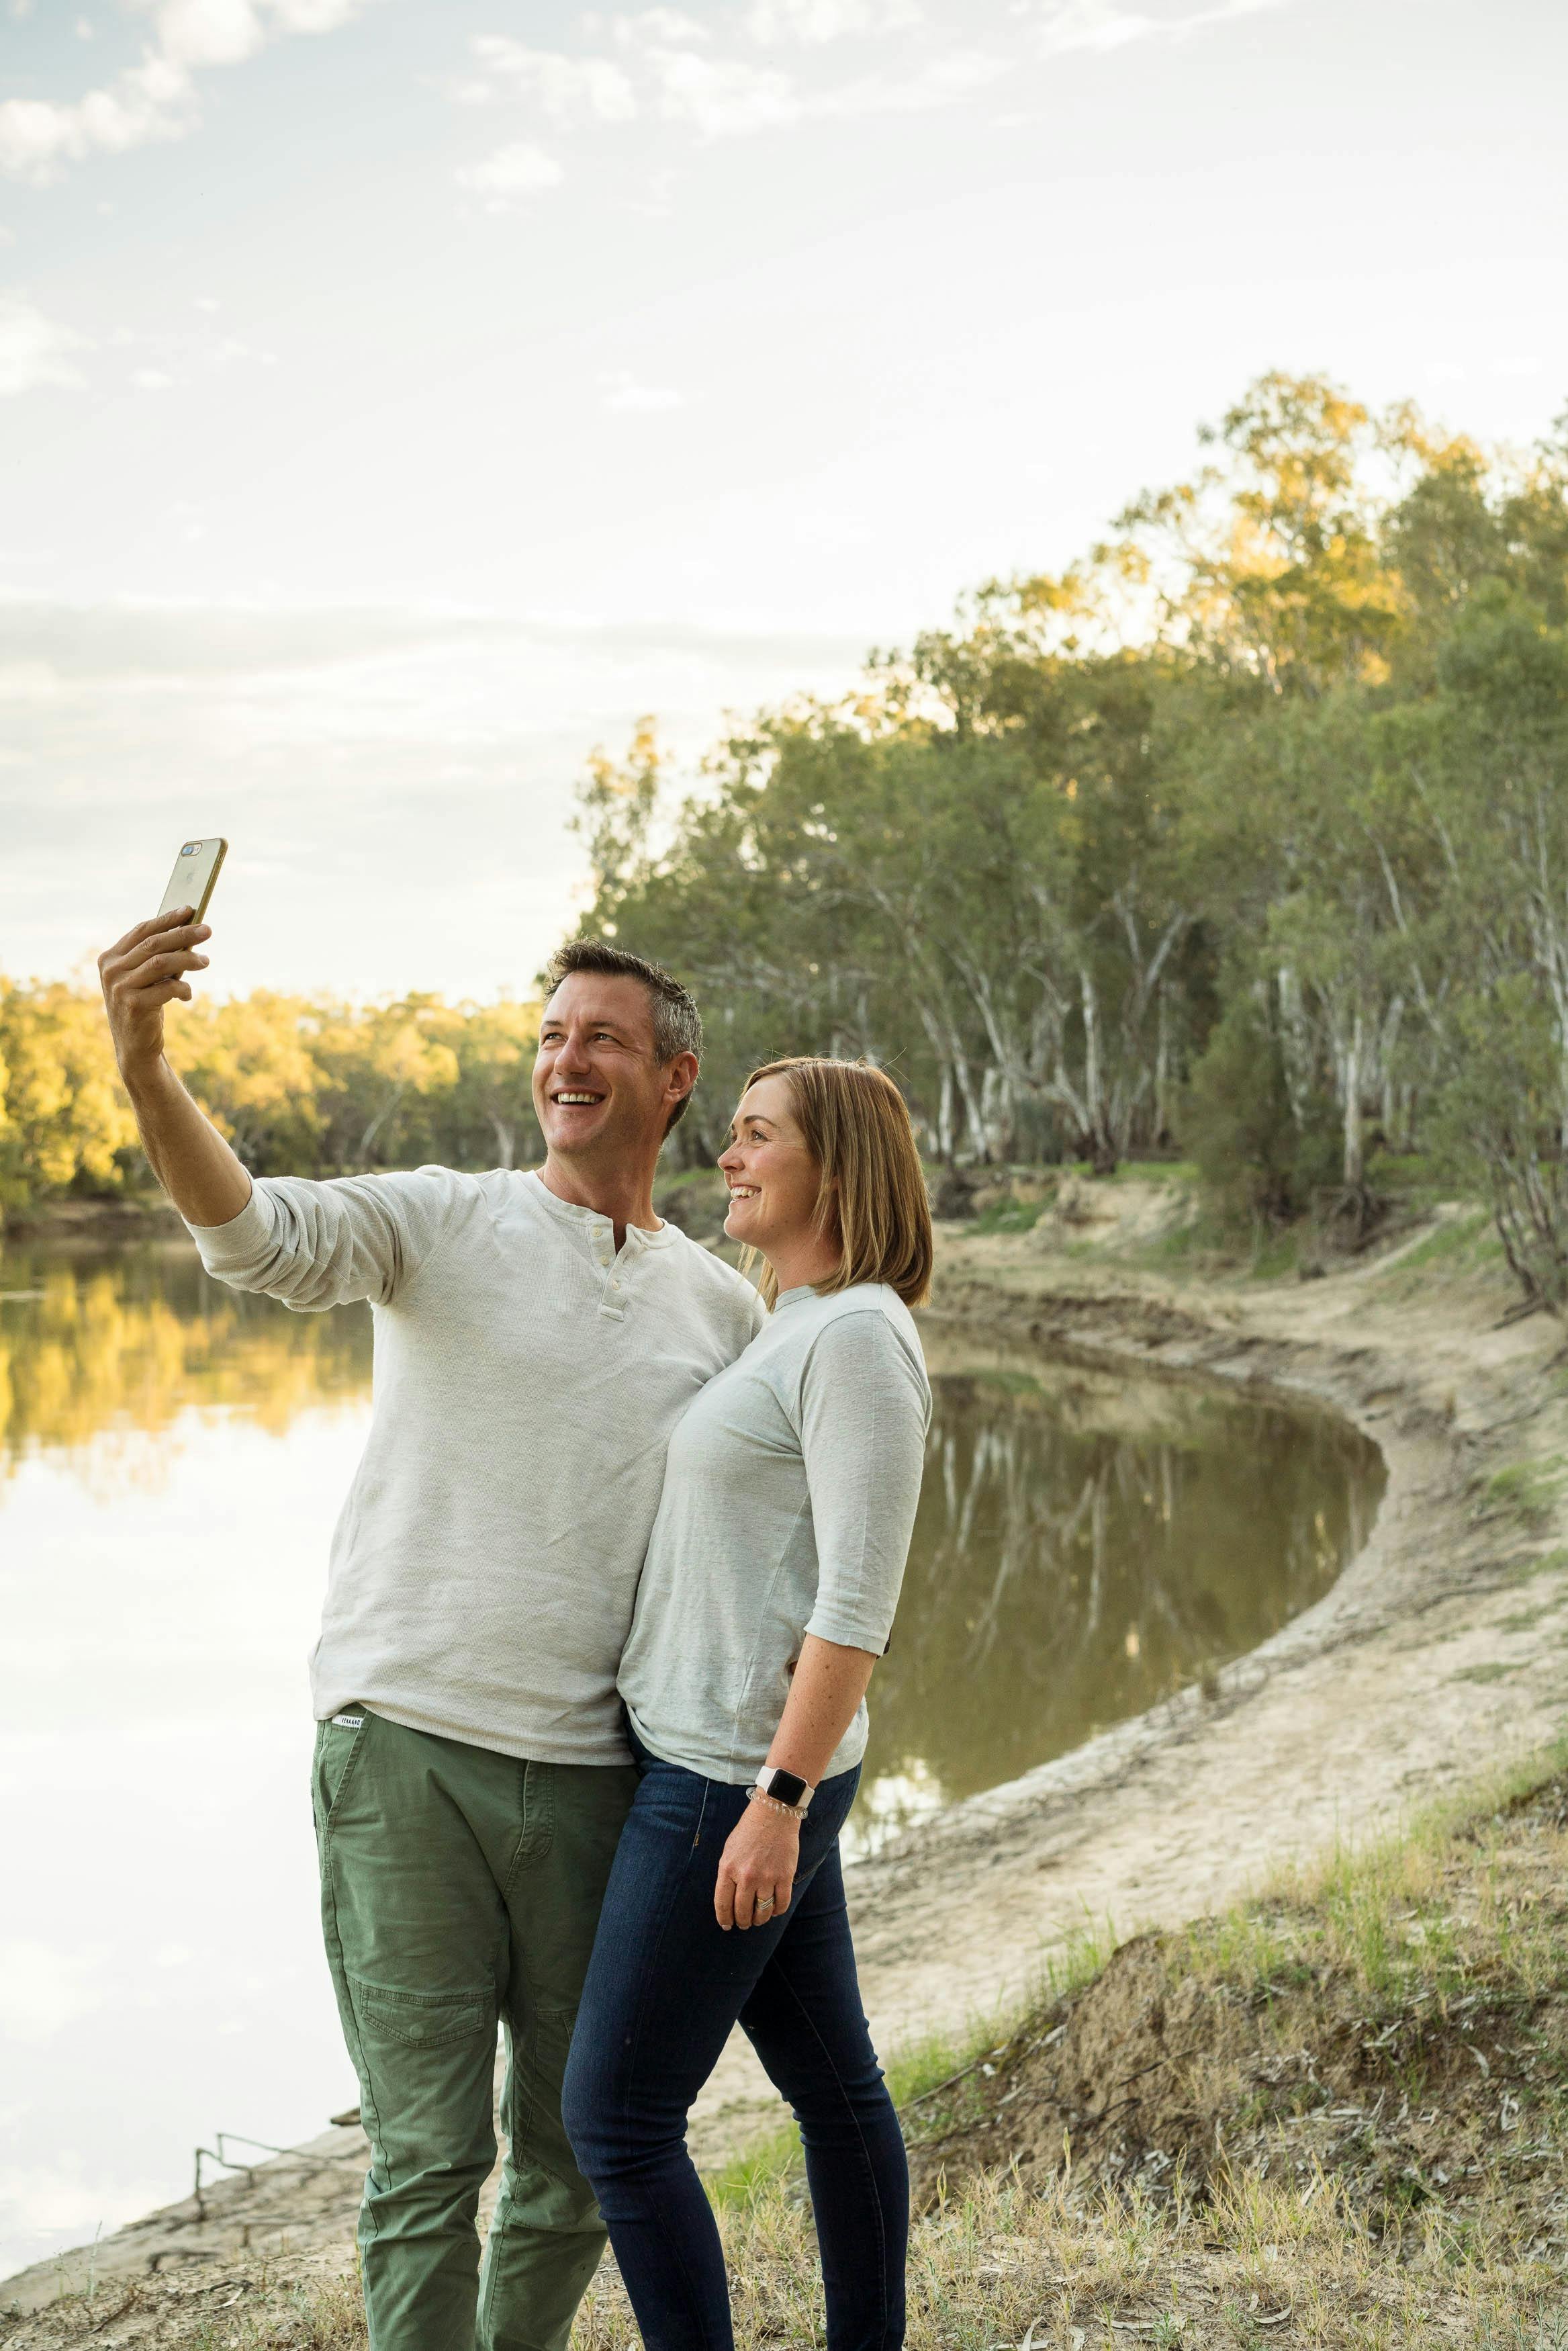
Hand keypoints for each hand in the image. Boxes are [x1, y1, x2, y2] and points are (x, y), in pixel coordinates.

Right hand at [98, 909, 211, 1084]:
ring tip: (206, 961)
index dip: (166, 920)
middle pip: (154, 944)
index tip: (190, 910)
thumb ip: (156, 957)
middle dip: (184, 934)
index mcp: (109, 958)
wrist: (135, 1047)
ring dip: (189, 959)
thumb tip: (189, 931)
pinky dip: (183, 988)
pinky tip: (188, 995)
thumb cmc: (145, 1006)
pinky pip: (167, 988)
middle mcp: (111, 970)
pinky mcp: (132, 1005)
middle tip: (208, 930)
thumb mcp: (145, 979)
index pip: (141, 931)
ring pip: (162, 962)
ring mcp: (119, 987)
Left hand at [714, 1798, 798, 1930]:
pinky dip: (777, 1911)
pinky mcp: (785, 1876)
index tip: (727, 1925)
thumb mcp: (729, 1851)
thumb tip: (729, 1901)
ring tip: (759, 1918)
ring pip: (763, 1912)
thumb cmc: (749, 1831)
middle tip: (745, 1923)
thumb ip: (728, 1875)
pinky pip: (781, 1904)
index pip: (723, 1904)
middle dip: (743, 1922)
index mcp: (728, 1869)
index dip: (724, 1919)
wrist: (773, 1813)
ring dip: (760, 1919)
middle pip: (743, 1912)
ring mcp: (767, 1877)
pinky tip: (774, 1909)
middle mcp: (746, 1876)